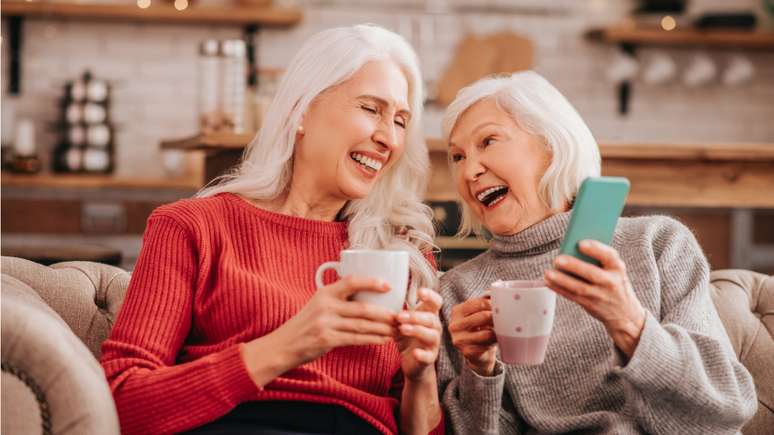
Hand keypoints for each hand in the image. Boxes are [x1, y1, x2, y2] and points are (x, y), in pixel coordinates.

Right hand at [249, 275, 397, 369]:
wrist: (283, 345)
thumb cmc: (305, 324)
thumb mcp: (317, 304)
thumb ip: (337, 299)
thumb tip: (367, 295)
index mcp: (325, 292)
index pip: (351, 281)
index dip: (371, 282)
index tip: (388, 285)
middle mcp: (325, 306)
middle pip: (363, 308)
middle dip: (385, 313)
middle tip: (400, 315)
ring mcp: (326, 323)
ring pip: (362, 325)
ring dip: (383, 328)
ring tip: (396, 329)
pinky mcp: (327, 340)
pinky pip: (356, 339)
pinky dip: (372, 339)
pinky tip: (384, 340)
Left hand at [396, 288, 442, 381]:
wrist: (411, 362)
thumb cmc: (407, 336)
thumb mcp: (402, 321)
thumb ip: (398, 309)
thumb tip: (383, 292)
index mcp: (429, 315)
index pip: (436, 302)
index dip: (430, 296)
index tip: (419, 292)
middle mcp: (435, 328)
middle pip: (431, 318)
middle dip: (415, 316)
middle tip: (399, 316)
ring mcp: (433, 343)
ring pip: (431, 335)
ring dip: (417, 330)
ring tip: (402, 329)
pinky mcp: (429, 358)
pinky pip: (428, 356)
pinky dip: (422, 354)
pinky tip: (415, 352)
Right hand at [448, 296, 497, 375]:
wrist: (477, 353)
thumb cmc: (480, 328)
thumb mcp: (480, 312)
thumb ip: (486, 299)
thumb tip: (498, 285)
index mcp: (457, 310)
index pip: (479, 303)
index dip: (494, 305)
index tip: (500, 309)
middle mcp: (454, 324)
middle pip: (483, 316)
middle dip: (496, 318)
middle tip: (504, 321)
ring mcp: (459, 340)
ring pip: (486, 334)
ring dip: (496, 333)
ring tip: (498, 332)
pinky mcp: (466, 352)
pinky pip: (486, 347)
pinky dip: (493, 344)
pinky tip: (493, 343)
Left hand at [544, 240, 645, 357]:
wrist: (625, 313)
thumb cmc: (613, 282)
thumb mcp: (614, 270)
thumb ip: (597, 259)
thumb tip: (570, 248)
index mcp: (618, 268)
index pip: (609, 256)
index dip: (595, 249)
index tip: (580, 243)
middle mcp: (611, 282)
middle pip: (591, 273)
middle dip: (574, 266)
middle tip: (557, 259)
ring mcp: (600, 295)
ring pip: (579, 287)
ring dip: (562, 280)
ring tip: (548, 272)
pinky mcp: (590, 305)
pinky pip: (572, 296)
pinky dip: (558, 288)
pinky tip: (548, 281)